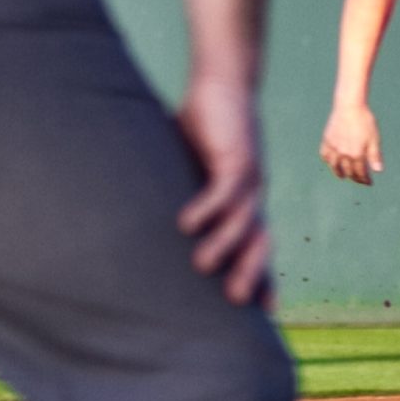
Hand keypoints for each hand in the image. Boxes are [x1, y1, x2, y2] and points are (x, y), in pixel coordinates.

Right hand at [176, 77, 272, 307]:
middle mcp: (251, 198)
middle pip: (259, 243)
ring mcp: (248, 179)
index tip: (261, 315)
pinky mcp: (236, 156)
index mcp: (243, 206)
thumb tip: (138, 224)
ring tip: (201, 265)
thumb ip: (175, 196)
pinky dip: (208, 206)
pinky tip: (186, 223)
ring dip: (226, 243)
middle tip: (237, 303)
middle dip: (251, 272)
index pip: (255, 249)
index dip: (260, 280)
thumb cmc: (203, 132)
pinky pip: (226, 188)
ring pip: (244, 219)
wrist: (224, 85)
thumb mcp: (189, 173)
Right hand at [319, 102, 383, 184]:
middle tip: (359, 179)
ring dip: (339, 173)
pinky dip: (328, 161)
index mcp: (356, 154)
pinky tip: (331, 162)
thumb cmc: (365, 121)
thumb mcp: (374, 139)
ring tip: (342, 176)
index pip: (360, 173)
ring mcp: (333, 148)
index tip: (369, 182)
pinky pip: (325, 155)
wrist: (349, 106)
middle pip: (348, 171)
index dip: (365, 180)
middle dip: (354, 178)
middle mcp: (343, 154)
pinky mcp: (327, 140)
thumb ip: (375, 156)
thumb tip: (378, 171)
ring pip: (334, 166)